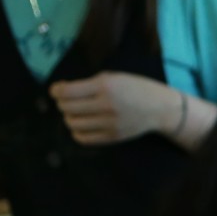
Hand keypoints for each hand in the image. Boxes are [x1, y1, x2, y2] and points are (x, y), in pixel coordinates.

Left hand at [49, 72, 179, 144]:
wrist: (160, 108)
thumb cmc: (136, 88)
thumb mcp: (114, 77)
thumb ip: (89, 83)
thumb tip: (62, 91)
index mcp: (105, 87)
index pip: (67, 92)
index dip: (56, 91)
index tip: (56, 90)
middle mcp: (106, 106)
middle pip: (67, 108)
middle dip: (63, 103)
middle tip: (68, 100)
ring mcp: (109, 124)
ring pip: (73, 124)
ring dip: (70, 117)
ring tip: (76, 112)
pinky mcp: (113, 137)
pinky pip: (83, 138)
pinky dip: (77, 131)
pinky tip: (82, 125)